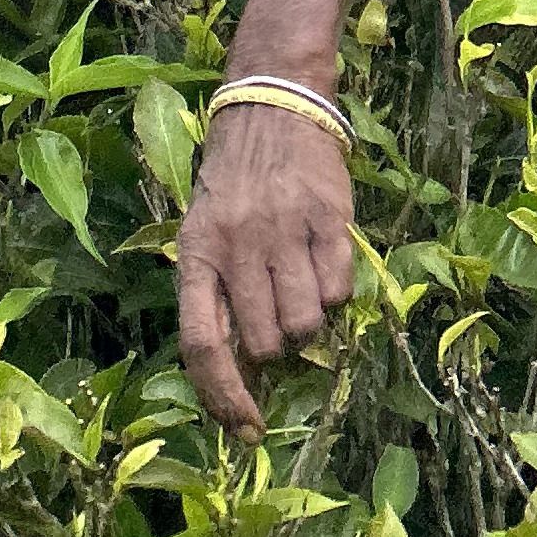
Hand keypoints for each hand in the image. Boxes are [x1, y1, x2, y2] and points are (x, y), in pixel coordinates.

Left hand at [177, 104, 354, 437]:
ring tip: (299, 283)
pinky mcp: (327, 218)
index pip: (202, 345)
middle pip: (262, 342)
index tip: (246, 429)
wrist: (272, 106)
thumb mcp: (204, 233)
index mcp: (197, 253)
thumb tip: (241, 378)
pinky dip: (334, 293)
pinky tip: (321, 261)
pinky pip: (339, 292)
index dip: (223, 397)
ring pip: (304, 325)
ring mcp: (284, 231)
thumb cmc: (232, 184)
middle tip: (277, 312)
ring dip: (306, 321)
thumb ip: (215, 296)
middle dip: (274, 344)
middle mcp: (237, 245)